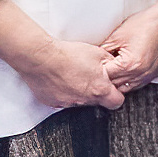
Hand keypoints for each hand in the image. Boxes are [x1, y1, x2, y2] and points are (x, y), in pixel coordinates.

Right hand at [14, 30, 130, 112]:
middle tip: (90, 77)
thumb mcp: (97, 53)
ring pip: (79, 101)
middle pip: (97, 101)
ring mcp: (67, 103)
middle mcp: (84, 100)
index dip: (116, 94)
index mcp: (99, 89)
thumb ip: (109, 64)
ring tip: (73, 76)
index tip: (112, 88)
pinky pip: (63, 100)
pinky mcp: (53, 102)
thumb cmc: (67, 54)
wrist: (40, 57)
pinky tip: (60, 80)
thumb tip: (115, 67)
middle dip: (96, 91)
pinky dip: (64, 92)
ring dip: (79, 91)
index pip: (117, 102)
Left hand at [100, 1, 157, 93]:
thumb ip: (103, 50)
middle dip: (107, 77)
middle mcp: (140, 73)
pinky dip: (131, 80)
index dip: (98, 70)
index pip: (106, 76)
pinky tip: (127, 71)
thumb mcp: (117, 35)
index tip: (94, 65)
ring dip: (119, 81)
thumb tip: (94, 58)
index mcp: (129, 65)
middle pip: (115, 85)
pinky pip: (139, 84)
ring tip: (114, 70)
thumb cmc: (145, 24)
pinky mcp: (156, 73)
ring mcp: (149, 75)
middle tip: (102, 68)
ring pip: (127, 88)